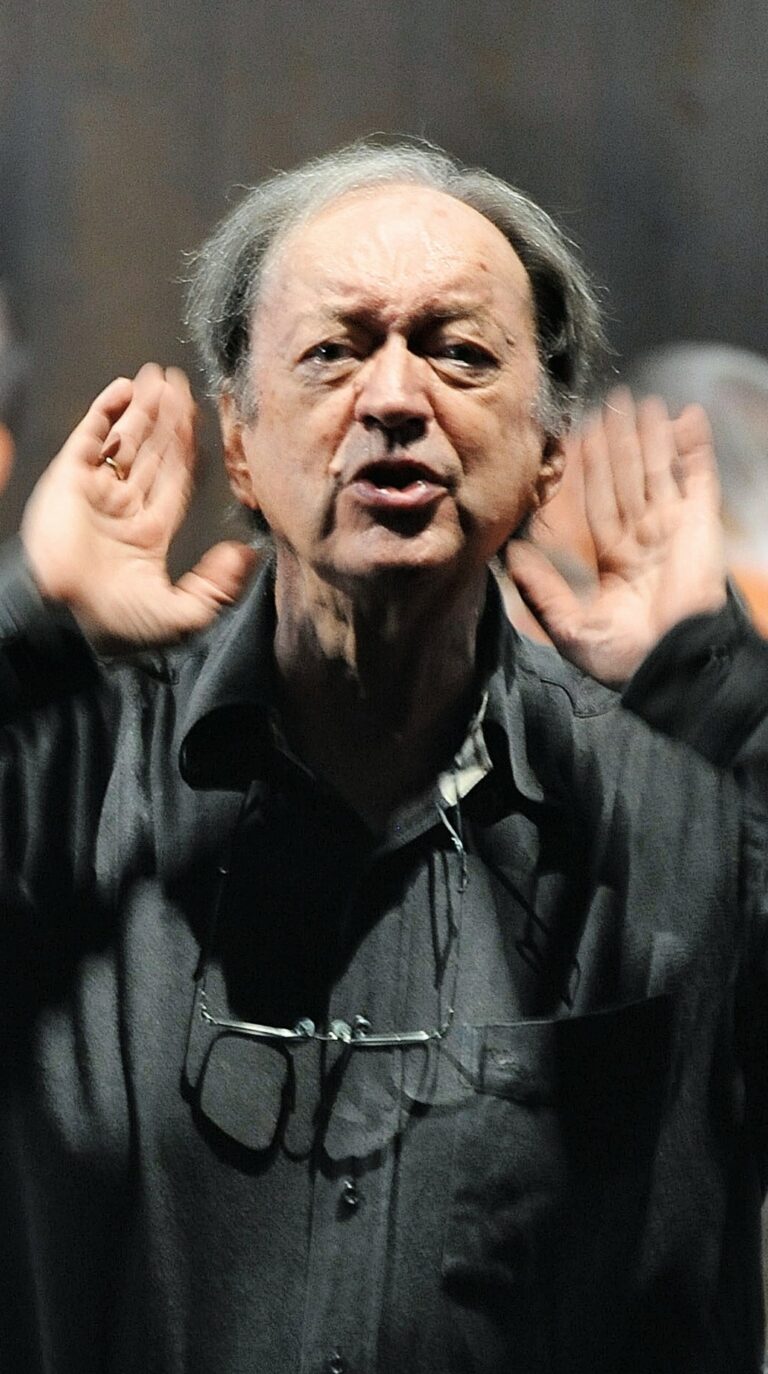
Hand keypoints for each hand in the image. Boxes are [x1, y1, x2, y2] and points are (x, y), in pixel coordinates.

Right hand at [21, 363, 256, 649]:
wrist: (66, 617)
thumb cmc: (119, 624)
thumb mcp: (183, 615)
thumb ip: (217, 587)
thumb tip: (248, 555)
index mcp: (151, 532)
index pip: (175, 478)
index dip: (187, 448)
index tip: (200, 419)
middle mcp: (125, 506)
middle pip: (152, 451)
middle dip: (165, 418)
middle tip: (178, 382)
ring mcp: (96, 490)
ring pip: (124, 438)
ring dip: (141, 408)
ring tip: (157, 377)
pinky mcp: (69, 479)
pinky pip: (90, 437)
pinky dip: (105, 412)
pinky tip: (124, 389)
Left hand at [506, 388, 726, 685]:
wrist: (670, 665)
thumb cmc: (622, 658)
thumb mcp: (569, 626)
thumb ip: (540, 590)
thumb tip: (510, 555)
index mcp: (616, 562)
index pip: (599, 504)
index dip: (591, 471)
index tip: (580, 438)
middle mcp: (646, 540)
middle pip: (629, 480)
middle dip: (621, 443)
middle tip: (612, 402)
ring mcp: (675, 529)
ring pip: (659, 471)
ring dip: (653, 436)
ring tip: (643, 401)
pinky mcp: (701, 523)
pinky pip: (698, 476)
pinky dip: (696, 446)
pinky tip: (689, 415)